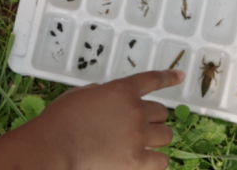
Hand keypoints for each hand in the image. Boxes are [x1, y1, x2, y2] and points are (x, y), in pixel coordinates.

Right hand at [21, 70, 182, 169]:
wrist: (55, 144)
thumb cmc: (61, 119)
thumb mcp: (83, 94)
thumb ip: (104, 94)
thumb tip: (111, 102)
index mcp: (122, 90)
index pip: (152, 80)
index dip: (169, 77)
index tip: (180, 76)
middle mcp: (135, 111)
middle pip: (162, 112)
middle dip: (153, 118)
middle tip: (140, 126)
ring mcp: (138, 136)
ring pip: (166, 135)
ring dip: (157, 139)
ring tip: (144, 144)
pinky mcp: (136, 160)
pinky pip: (161, 161)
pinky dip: (157, 161)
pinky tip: (149, 161)